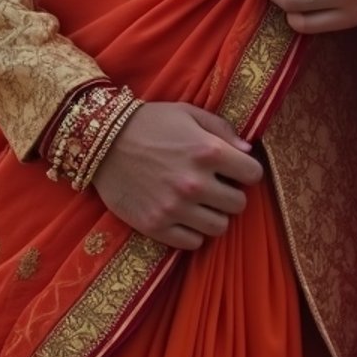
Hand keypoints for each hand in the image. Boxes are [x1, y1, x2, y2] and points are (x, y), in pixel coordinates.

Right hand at [92, 101, 263, 251]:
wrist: (102, 141)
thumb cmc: (150, 122)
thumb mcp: (188, 114)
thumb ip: (222, 129)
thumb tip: (248, 151)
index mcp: (207, 151)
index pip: (253, 174)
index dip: (247, 171)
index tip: (236, 169)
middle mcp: (195, 183)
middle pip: (238, 204)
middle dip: (231, 193)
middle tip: (216, 185)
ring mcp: (175, 208)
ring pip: (219, 227)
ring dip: (214, 214)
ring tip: (201, 202)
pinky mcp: (156, 227)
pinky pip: (193, 242)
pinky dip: (193, 231)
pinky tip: (184, 216)